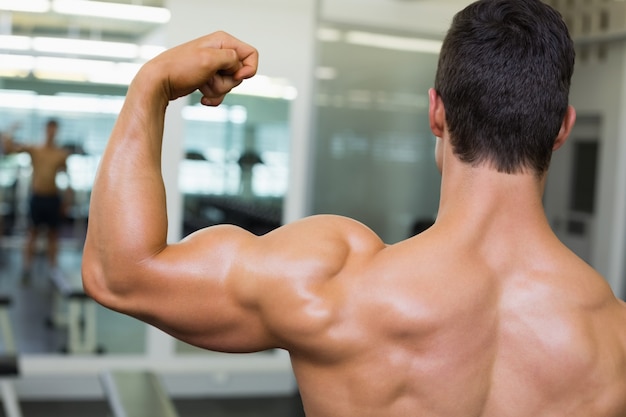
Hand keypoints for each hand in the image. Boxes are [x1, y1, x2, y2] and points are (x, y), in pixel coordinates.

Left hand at [139, 31, 258, 105]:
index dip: (248, 69)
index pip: (251, 54)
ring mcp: (213, 66)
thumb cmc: (179, 68)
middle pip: (240, 72)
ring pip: (230, 84)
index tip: (236, 76)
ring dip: (218, 90)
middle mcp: (219, 52)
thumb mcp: (210, 59)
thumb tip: (240, 68)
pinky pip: (221, 92)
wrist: (159, 82)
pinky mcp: (208, 78)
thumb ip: (232, 59)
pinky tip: (202, 97)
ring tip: (202, 84)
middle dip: (227, 81)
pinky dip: (214, 97)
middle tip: (210, 77)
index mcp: (222, 41)